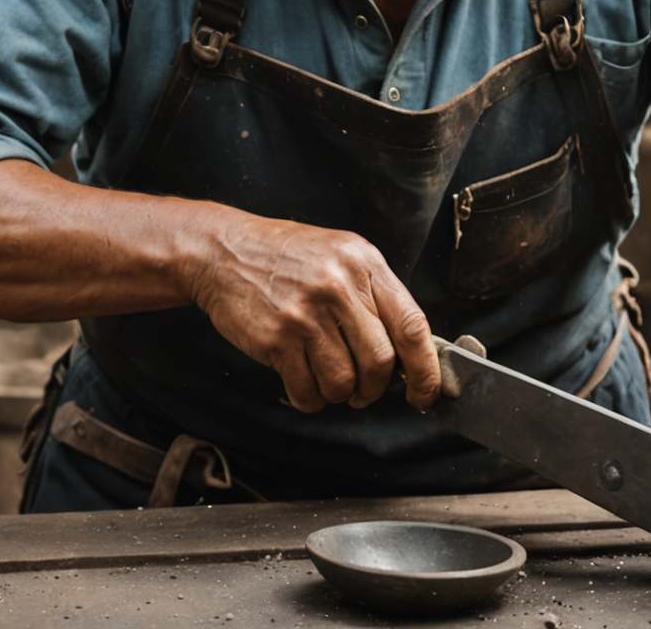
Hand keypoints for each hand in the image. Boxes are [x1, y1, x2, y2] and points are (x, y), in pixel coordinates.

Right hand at [189, 214, 442, 411]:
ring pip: (343, 381)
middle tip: (363, 390)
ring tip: (327, 380)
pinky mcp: (277, 337)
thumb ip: (374, 295)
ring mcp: (307, 313)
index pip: (413, 326)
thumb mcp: (340, 256)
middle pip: (380, 362)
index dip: (427, 370)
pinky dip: (309, 399)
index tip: (427, 393)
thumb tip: (410, 350)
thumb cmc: (286, 257)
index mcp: (364, 264)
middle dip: (375, 388)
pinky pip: (307, 390)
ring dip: (339, 394)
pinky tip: (303, 383)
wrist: (222, 252)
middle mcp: (339, 286)